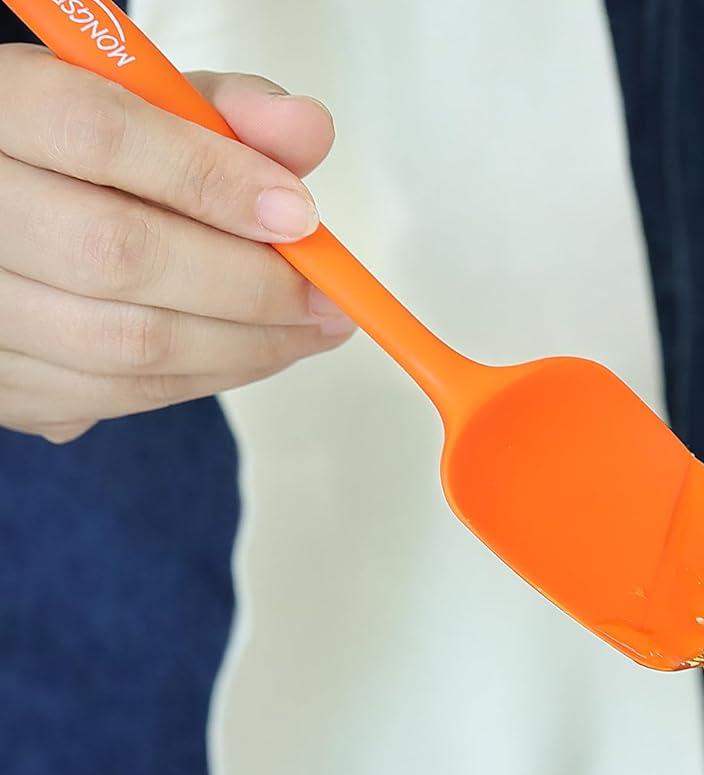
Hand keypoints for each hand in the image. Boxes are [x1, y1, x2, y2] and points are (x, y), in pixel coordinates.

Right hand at [0, 45, 352, 443]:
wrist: (2, 210)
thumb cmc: (77, 156)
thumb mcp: (140, 105)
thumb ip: (223, 113)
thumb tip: (307, 130)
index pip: (98, 134)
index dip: (212, 180)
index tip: (300, 216)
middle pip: (117, 255)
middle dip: (249, 286)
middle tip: (328, 299)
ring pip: (123, 345)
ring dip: (241, 347)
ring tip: (306, 330)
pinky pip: (114, 396)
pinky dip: (200, 378)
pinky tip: (247, 351)